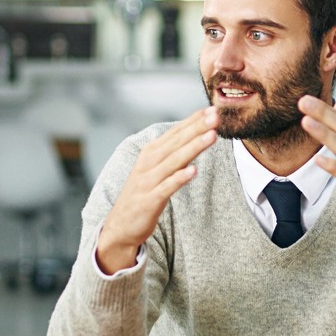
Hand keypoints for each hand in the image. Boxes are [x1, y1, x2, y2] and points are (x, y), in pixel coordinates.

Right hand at [95, 108, 219, 274]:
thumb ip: (172, 154)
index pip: (175, 133)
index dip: (193, 121)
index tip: (212, 109)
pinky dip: (179, 178)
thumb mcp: (155, 170)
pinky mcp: (149, 200)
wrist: (120, 226)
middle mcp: (148, 163)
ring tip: (211, 135)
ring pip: (174, 161)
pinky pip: (167, 187)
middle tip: (215, 115)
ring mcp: (148, 181)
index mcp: (151, 154)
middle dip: (197, 128)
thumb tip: (193, 138)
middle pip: (176, 142)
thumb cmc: (142, 195)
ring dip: (193, 147)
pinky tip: (194, 170)